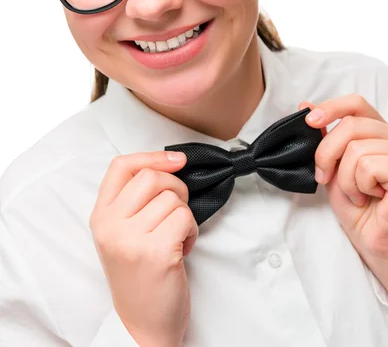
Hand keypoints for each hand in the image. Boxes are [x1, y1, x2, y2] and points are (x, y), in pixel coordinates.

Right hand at [89, 151, 196, 346]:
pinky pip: (185, 217)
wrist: (142, 326)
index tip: (176, 160)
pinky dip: (191, 231)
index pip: (121, 166)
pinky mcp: (156, 252)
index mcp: (100, 217)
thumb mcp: (122, 234)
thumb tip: (170, 164)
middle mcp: (110, 226)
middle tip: (175, 212)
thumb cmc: (139, 277)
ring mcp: (131, 239)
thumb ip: (134, 200)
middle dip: (176, 188)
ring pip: (173, 198)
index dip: (152, 156)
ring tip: (173, 239)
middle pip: (152, 177)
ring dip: (184, 216)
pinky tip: (180, 250)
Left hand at [299, 94, 387, 301]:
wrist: (379, 247)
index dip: (331, 107)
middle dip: (326, 152)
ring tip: (358, 195)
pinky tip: (372, 198)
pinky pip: (367, 165)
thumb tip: (306, 107)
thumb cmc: (362, 213)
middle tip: (324, 176)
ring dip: (345, 179)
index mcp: (379, 135)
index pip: (357, 104)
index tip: (310, 120)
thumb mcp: (335, 170)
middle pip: (350, 124)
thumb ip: (325, 140)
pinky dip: (359, 185)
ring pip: (356, 148)